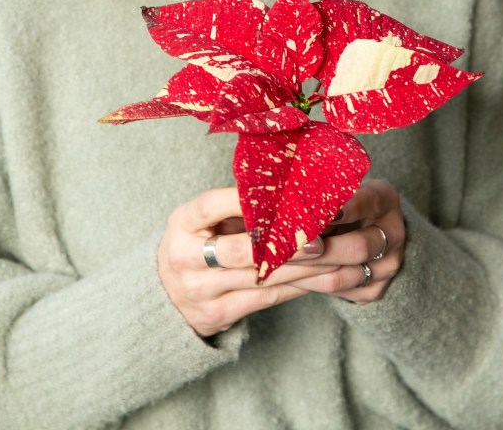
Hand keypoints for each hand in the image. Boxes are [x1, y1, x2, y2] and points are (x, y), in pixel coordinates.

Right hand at [157, 187, 339, 336]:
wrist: (167, 297)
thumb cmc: (199, 244)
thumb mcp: (205, 220)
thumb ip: (236, 208)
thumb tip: (291, 187)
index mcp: (182, 223)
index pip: (211, 206)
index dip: (244, 200)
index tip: (283, 195)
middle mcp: (185, 257)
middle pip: (239, 251)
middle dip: (283, 245)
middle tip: (320, 240)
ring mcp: (199, 290)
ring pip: (259, 278)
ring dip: (301, 269)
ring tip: (335, 259)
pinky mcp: (217, 314)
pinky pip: (265, 299)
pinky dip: (296, 287)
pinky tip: (320, 277)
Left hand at [290, 179, 405, 305]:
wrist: (366, 225)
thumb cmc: (342, 198)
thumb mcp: (337, 189)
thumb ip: (320, 197)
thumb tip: (283, 207)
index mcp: (384, 199)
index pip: (363, 203)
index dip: (340, 210)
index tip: (310, 215)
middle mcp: (393, 233)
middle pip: (356, 248)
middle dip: (315, 251)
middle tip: (281, 251)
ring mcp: (388, 265)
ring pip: (343, 276)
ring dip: (305, 274)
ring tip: (275, 270)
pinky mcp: (376, 289)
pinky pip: (339, 292)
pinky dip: (309, 286)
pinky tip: (286, 279)